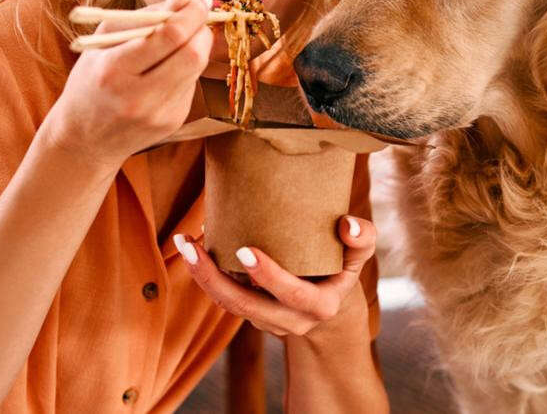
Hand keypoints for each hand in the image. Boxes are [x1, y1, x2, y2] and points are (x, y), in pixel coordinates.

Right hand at [44, 0, 212, 167]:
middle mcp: (138, 97)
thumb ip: (144, 15)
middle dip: (201, 28)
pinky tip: (169, 68)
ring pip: (197, 69)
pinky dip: (186, 69)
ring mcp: (158, 114)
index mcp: (114, 70)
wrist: (84, 138)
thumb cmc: (91, 79)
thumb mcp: (104, 41)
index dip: (191, 14)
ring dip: (197, 46)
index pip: (169, 36)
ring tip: (181, 37)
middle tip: (199, 14)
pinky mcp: (172, 123)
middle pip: (192, 55)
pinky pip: (191, 85)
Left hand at [173, 216, 375, 339]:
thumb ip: (362, 239)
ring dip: (203, 276)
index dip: (268, 276)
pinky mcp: (251, 314)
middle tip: (194, 247)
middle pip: (247, 306)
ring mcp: (266, 321)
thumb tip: (347, 223)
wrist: (330, 306)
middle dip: (216, 279)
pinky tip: (194, 246)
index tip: (244, 251)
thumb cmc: (341, 269)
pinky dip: (207, 274)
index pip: (292, 294)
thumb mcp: (358, 256)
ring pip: (229, 305)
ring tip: (184, 243)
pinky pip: (225, 298)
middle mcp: (291, 320)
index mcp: (320, 305)